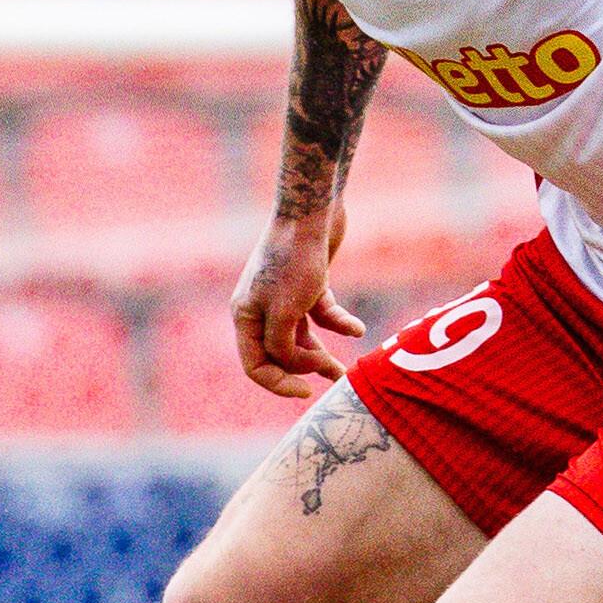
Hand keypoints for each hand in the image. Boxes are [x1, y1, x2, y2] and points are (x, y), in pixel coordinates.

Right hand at [232, 202, 361, 399]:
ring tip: (347, 370)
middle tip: (336, 377)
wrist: (311, 211)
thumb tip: (295, 365)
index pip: (255, 365)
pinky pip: (322, 315)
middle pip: (279, 355)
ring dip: (323, 354)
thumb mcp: (285, 311)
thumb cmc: (294, 261)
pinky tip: (356, 329)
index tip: (307, 391)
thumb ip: (284, 346)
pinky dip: (338, 323)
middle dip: (305, 370)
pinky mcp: (309, 285)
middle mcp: (260, 310)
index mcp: (245, 317)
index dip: (279, 383)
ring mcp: (284, 297)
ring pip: (302, 338)